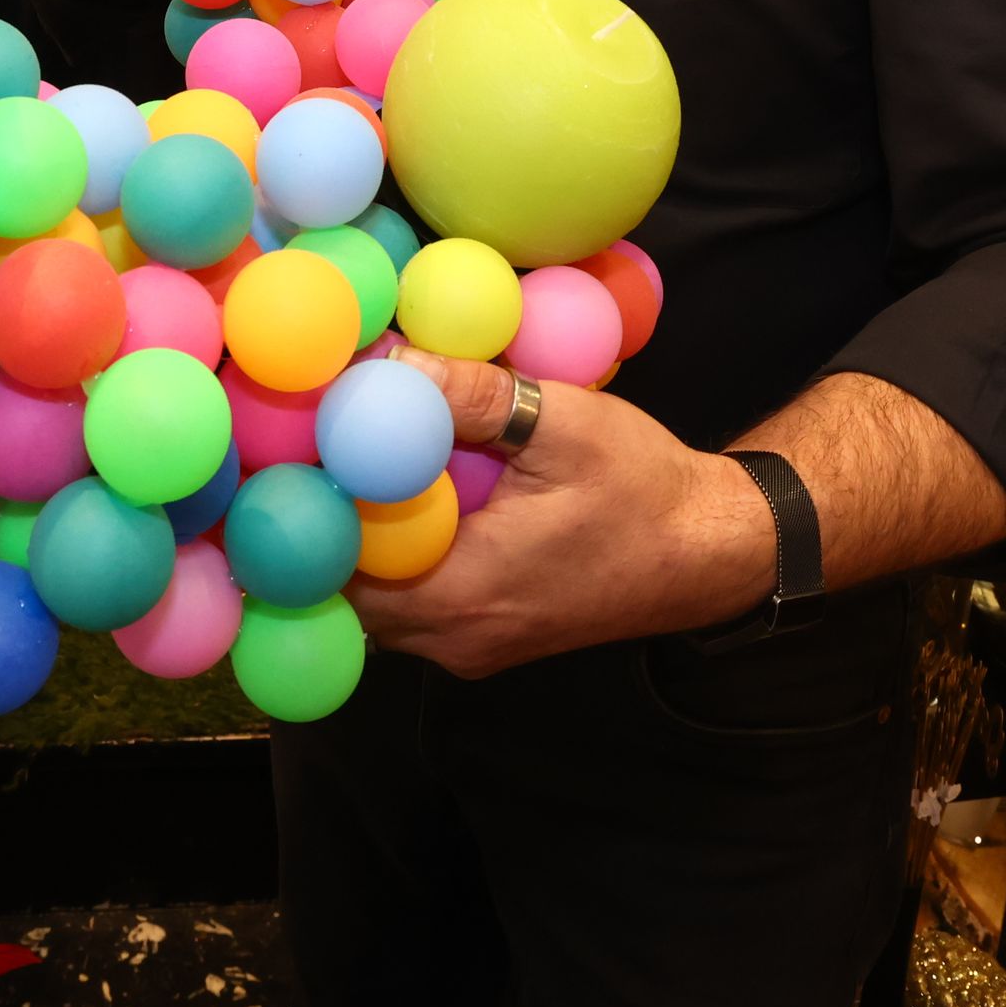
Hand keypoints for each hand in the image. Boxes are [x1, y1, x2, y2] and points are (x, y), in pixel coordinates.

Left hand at [346, 352, 776, 676]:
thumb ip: (474, 397)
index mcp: (465, 595)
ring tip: (354, 463)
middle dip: (324, 521)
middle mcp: (456, 638)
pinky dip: (398, 555)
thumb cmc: (646, 492)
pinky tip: (408, 496)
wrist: (711, 551)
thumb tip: (390, 360)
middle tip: (310, 446)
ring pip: (377, 600)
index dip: (306, 506)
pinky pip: (414, 602)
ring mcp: (471, 646)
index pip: (337, 570)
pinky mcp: (488, 634)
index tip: (294, 446)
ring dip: (361, 540)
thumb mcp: (564, 425)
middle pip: (344, 591)